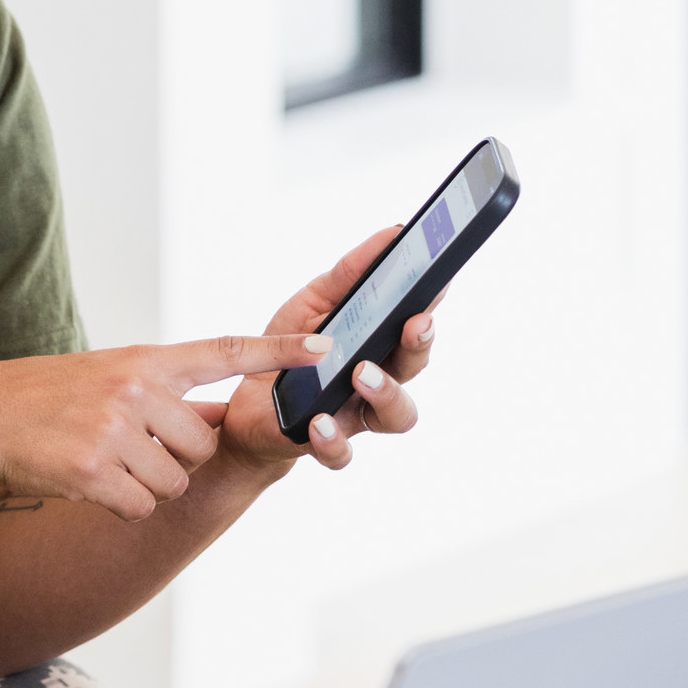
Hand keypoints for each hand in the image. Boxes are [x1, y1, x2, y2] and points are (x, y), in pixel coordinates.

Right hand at [0, 336, 310, 521]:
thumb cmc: (47, 398)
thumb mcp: (108, 376)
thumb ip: (161, 392)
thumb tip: (216, 423)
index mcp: (144, 359)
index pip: (225, 351)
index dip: (278, 353)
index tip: (325, 348)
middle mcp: (135, 388)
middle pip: (202, 445)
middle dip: (176, 458)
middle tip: (130, 448)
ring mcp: (115, 429)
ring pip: (174, 481)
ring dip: (146, 485)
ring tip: (102, 461)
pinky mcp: (95, 471)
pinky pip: (142, 506)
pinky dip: (122, 505)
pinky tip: (88, 482)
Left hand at [209, 226, 433, 472]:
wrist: (248, 408)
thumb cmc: (289, 352)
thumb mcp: (312, 303)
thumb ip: (348, 274)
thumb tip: (391, 234)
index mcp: (379, 345)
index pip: (415, 323)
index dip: (431, 304)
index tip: (439, 280)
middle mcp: (376, 381)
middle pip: (414, 367)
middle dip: (419, 344)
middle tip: (413, 323)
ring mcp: (354, 415)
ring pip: (396, 416)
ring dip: (386, 393)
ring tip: (362, 373)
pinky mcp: (321, 442)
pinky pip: (340, 452)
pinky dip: (333, 439)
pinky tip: (319, 421)